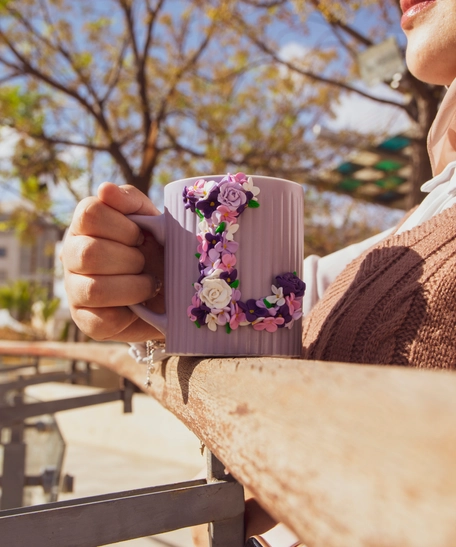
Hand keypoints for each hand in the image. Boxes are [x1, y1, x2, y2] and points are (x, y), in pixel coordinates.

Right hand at [61, 182, 164, 341]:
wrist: (173, 290)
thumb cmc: (157, 248)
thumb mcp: (151, 219)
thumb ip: (130, 201)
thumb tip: (105, 190)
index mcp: (85, 225)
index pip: (88, 213)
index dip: (122, 226)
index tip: (141, 236)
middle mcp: (71, 255)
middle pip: (89, 252)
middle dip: (130, 259)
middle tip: (145, 263)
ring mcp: (74, 289)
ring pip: (94, 289)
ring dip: (134, 287)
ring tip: (150, 284)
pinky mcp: (85, 320)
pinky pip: (102, 320)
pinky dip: (130, 313)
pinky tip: (141, 305)